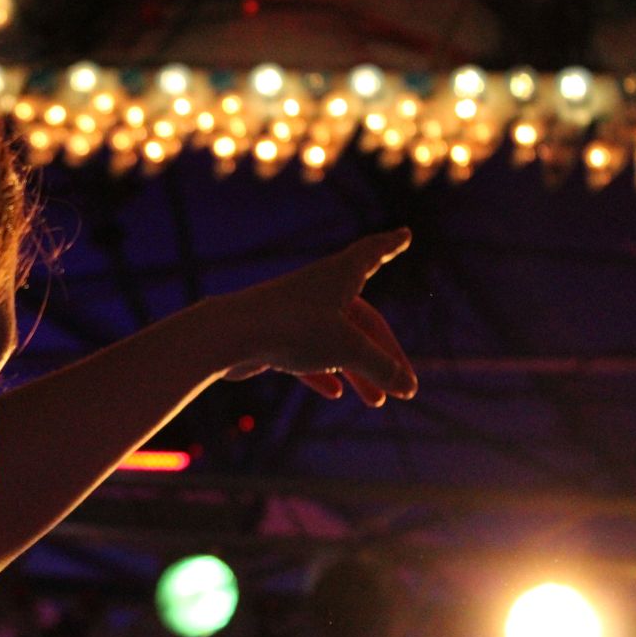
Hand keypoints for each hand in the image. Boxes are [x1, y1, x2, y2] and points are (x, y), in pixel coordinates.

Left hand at [217, 228, 416, 406]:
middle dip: (384, 354)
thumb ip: (381, 367)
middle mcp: (316, 289)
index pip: (372, 254)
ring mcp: (293, 313)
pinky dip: (322, 372)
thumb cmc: (293, 330)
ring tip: (378, 401)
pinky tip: (334, 392)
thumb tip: (407, 386)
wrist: (228, 336)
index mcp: (339, 275)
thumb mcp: (348, 349)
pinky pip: (305, 355)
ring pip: (335, 341)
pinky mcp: (273, 336)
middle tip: (407, 386)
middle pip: (362, 320)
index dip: (390, 246)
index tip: (405, 235)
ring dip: (359, 370)